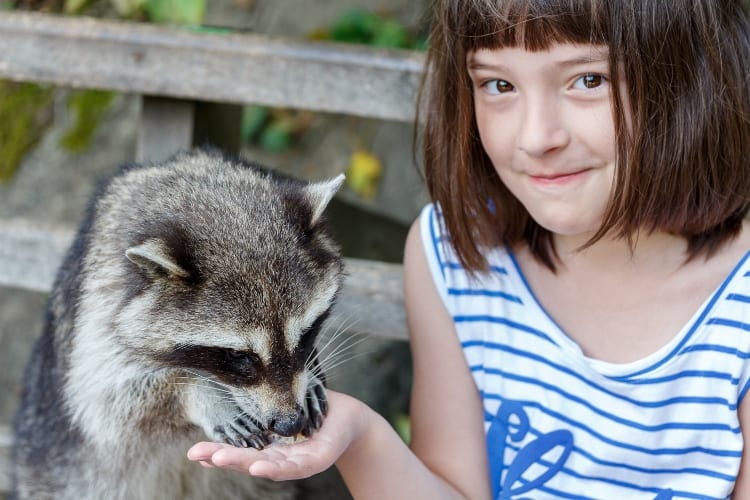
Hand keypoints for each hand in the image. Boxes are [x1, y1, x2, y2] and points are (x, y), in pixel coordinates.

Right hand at [187, 390, 366, 480]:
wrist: (347, 417)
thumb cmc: (312, 410)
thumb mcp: (283, 406)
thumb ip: (261, 403)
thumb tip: (233, 381)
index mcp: (267, 447)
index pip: (238, 451)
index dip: (217, 451)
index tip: (194, 451)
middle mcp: (278, 459)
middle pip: (245, 460)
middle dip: (220, 457)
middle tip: (195, 454)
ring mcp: (295, 463)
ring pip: (265, 466)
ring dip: (240, 463)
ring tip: (217, 458)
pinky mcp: (315, 462)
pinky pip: (293, 467)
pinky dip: (274, 468)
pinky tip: (258, 466)